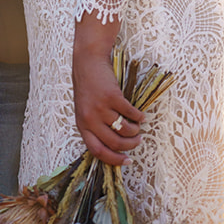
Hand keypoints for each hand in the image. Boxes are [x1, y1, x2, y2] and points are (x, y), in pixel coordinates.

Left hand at [72, 12, 143, 165]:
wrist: (87, 62)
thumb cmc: (87, 87)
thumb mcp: (84, 110)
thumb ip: (94, 126)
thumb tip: (113, 146)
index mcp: (82, 125)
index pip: (98, 151)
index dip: (114, 159)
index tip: (127, 161)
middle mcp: (90, 119)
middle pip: (114, 143)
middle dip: (130, 146)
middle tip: (138, 141)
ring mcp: (101, 108)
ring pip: (124, 130)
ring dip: (135, 131)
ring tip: (138, 128)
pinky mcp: (112, 97)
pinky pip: (130, 113)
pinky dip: (139, 117)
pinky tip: (141, 116)